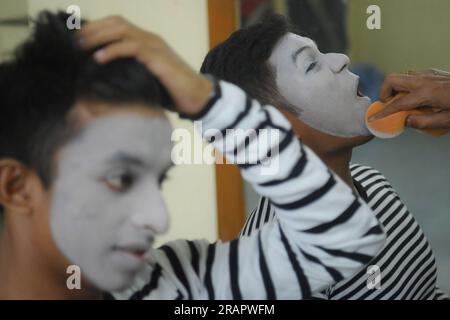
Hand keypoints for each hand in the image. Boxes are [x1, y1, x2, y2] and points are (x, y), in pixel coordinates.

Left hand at [78, 16, 211, 114]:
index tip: (78, 42)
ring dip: (98, 36)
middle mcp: (150, 39)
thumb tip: (106, 80)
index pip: (117, 25)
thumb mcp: (147, 78)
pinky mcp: (158, 57)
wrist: (198, 97)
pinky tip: (98, 58)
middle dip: (92, 30)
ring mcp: (154, 46)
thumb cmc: (172, 92)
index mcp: (147, 42)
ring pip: (121, 30)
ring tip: (81, 47)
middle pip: (116, 22)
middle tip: (74, 43)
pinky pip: (131, 47)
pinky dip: (112, 50)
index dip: (96, 29)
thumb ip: (130, 72)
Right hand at [369, 69, 449, 128]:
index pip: (396, 103)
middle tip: (388, 105)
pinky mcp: (434, 72)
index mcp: (426, 94)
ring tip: (401, 102)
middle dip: (384, 92)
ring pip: (401, 76)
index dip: (382, 112)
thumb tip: (406, 121)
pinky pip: (413, 76)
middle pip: (392, 79)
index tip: (373, 117)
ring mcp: (429, 73)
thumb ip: (424, 122)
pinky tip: (415, 96)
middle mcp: (424, 80)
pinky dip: (407, 85)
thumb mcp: (447, 121)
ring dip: (396, 88)